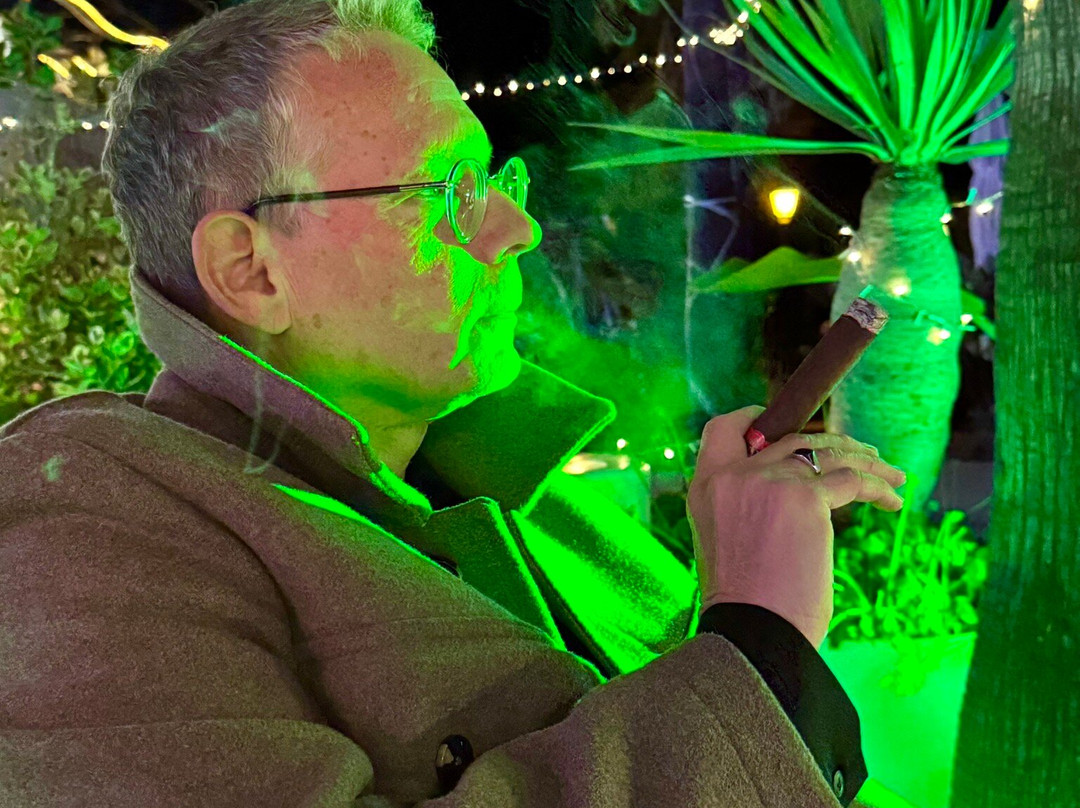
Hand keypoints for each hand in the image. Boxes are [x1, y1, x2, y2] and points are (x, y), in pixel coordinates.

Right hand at [687, 405, 906, 647]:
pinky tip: (892, 501)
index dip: (754, 418)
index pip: (723, 429)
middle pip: (789, 439)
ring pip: (826, 453)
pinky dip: (877, 488)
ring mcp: (768, 481)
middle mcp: (733, 475)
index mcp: (705, 486)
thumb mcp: (727, 540)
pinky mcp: (805, 497)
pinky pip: (851, 480)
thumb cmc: (747, 602)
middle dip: (831, 443)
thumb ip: (746, 505)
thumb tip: (789, 492)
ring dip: (865, 461)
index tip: (784, 422)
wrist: (755, 630)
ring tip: (891, 474)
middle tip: (862, 454)